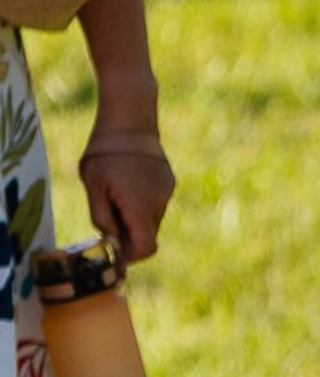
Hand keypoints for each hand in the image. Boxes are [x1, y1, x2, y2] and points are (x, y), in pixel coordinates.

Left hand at [78, 132, 174, 262]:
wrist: (130, 120)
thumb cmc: (105, 152)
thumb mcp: (93, 185)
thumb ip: (101, 217)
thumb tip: (110, 240)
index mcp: (139, 208)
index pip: (145, 248)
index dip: (131, 255)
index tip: (116, 252)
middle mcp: (158, 205)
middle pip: (148, 235)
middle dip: (130, 235)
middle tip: (109, 222)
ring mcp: (166, 194)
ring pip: (152, 218)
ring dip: (135, 217)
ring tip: (116, 195)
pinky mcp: (168, 183)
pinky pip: (156, 202)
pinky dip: (142, 202)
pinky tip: (128, 181)